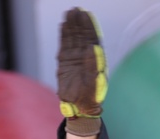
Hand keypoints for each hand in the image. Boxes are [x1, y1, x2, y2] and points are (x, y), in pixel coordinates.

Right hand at [56, 8, 106, 136]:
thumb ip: (93, 67)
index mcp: (96, 61)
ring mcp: (75, 58)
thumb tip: (92, 48)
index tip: (86, 14)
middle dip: (80, 22)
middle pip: (82, 36)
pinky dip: (64, 35)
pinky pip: (65, 45)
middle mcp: (86, 57)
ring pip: (73, 38)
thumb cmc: (90, 98)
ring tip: (69, 13)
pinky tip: (63, 24)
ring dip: (72, 26)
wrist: (79, 108)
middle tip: (75, 9)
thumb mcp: (93, 84)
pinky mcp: (65, 62)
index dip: (89, 27)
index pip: (92, 39)